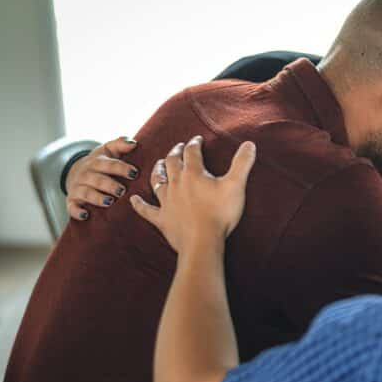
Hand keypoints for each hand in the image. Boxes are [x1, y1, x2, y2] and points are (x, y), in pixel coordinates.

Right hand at [66, 137, 139, 220]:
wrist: (76, 173)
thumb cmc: (99, 164)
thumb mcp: (107, 151)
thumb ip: (120, 144)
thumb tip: (134, 143)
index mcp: (96, 162)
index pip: (109, 164)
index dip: (121, 168)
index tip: (134, 173)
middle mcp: (85, 174)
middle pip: (97, 180)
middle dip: (109, 185)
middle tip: (122, 190)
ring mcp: (77, 188)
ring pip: (86, 193)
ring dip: (97, 198)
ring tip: (109, 202)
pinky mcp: (72, 201)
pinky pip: (72, 207)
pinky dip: (77, 212)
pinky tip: (85, 215)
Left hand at [130, 136, 255, 252]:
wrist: (203, 241)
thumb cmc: (220, 213)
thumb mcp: (236, 185)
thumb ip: (242, 163)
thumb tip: (249, 143)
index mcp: (193, 174)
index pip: (192, 152)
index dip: (194, 144)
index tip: (197, 139)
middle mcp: (176, 184)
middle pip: (172, 162)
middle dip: (175, 152)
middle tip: (178, 147)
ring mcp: (167, 201)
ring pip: (157, 180)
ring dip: (158, 170)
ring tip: (159, 164)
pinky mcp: (162, 219)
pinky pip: (146, 210)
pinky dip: (139, 204)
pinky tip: (132, 199)